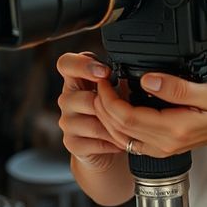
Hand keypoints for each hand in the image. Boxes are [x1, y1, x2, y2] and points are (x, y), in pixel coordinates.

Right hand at [56, 52, 124, 170]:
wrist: (107, 142)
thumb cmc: (114, 109)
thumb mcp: (119, 89)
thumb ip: (122, 78)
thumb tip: (140, 75)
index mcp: (77, 78)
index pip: (66, 63)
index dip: (82, 65)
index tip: (105, 73)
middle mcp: (67, 98)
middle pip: (83, 97)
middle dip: (108, 105)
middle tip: (127, 109)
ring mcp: (67, 121)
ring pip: (92, 123)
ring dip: (114, 127)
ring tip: (131, 129)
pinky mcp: (72, 143)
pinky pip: (93, 142)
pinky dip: (112, 143)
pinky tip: (122, 142)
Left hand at [93, 73, 206, 157]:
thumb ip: (178, 88)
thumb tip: (148, 80)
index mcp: (175, 128)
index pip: (127, 117)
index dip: (109, 98)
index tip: (106, 78)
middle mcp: (165, 142)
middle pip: (118, 128)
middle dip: (102, 104)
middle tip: (100, 80)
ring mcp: (162, 147)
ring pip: (120, 136)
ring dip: (106, 115)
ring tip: (105, 91)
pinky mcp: (162, 145)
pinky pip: (130, 139)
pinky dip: (117, 124)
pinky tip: (118, 106)